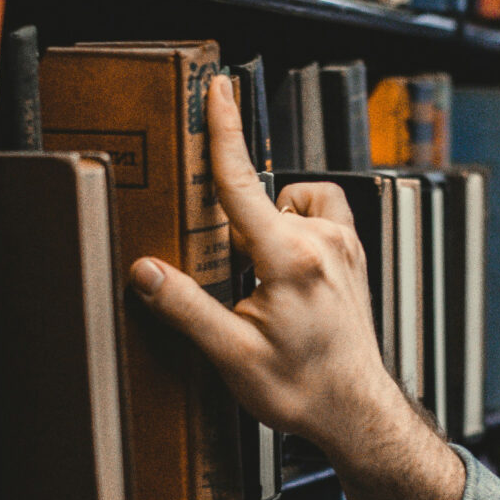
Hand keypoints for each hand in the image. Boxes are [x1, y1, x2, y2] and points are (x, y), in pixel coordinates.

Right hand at [129, 75, 462, 499]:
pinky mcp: (354, 252)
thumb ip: (185, 307)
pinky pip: (316, 214)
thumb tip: (143, 272)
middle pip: (258, 202)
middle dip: (234, 233)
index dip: (224, 131)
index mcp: (289, 259)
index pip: (242, 183)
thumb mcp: (231, 356)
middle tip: (237, 290)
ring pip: (287, 206)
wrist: (355, 411)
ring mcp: (344, 245)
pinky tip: (286, 270)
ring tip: (263, 286)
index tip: (216, 88)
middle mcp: (323, 241)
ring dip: (266, 229)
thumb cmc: (301, 388)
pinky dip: (295, 228)